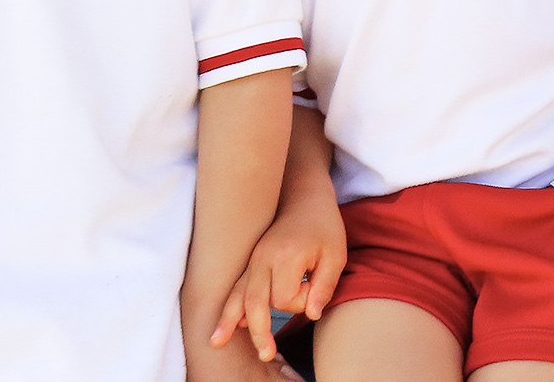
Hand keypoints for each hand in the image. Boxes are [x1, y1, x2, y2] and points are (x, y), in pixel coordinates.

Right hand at [209, 196, 346, 362]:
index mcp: (286, 256)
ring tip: (217, 343)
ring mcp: (253, 259)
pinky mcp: (251, 261)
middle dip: (259, 332)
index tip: (313, 288)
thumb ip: (325, 286)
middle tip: (267, 355)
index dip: (299, 302)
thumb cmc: (324, 226)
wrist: (304, 197)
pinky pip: (236, 287)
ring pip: (238, 295)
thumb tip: (312, 314)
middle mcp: (264, 259)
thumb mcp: (336, 254)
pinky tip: (222, 324)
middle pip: (254, 302)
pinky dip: (229, 306)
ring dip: (229, 321)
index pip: (284, 298)